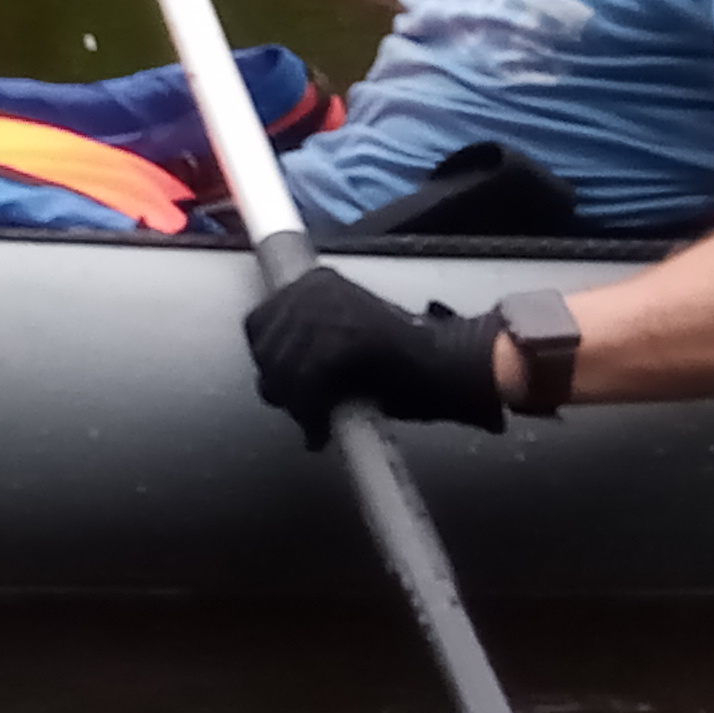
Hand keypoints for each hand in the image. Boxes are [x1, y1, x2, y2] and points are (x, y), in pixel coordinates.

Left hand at [244, 264, 508, 449]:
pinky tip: (322, 431)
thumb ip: (304, 349)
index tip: (282, 389)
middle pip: (265, 347)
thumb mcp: (341, 343)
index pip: (257, 323)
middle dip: (280, 387)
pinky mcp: (348, 337)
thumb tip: (267, 381)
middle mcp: (318, 287)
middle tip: (304, 415)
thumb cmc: (405, 365)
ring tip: (315, 425)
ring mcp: (332, 309)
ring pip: (283, 368)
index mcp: (315, 282)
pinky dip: (310, 411)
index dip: (266, 362)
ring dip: (296, 405)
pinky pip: (308, 383)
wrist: (456, 369)